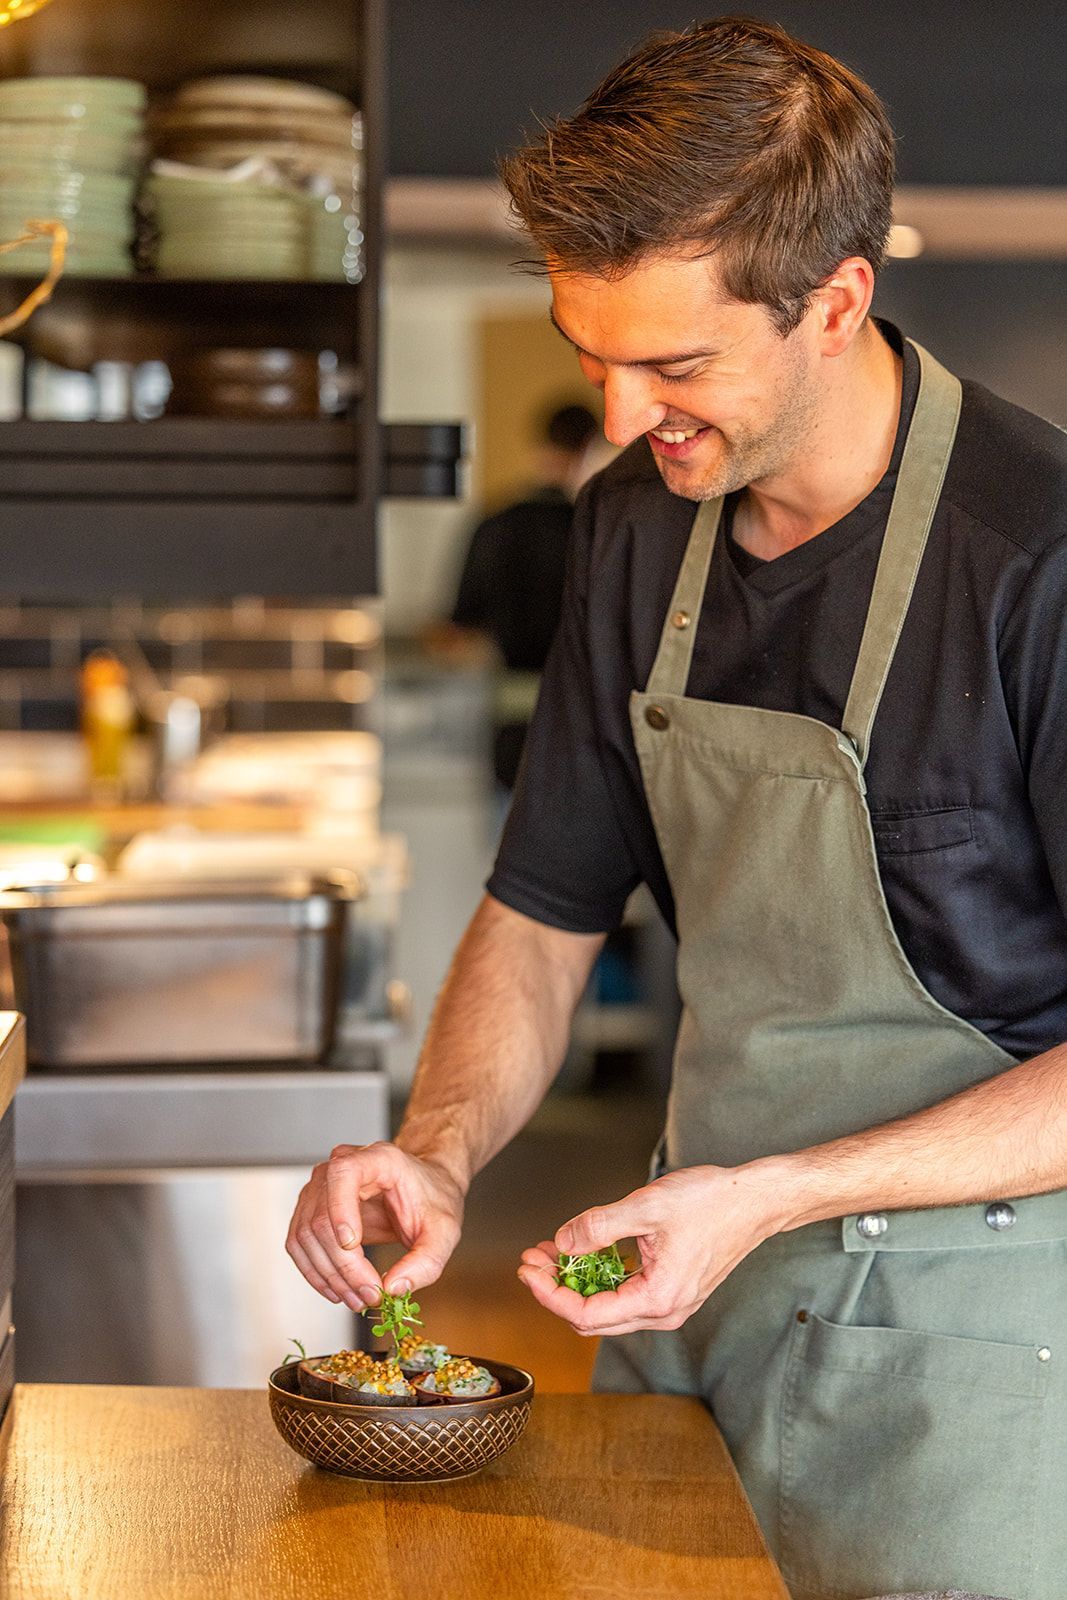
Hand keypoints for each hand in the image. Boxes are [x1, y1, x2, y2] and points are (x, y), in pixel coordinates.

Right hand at [286, 1141, 464, 1312]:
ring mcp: (321, 1186)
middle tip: (370, 1295)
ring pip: (306, 1235)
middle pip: (323, 1217)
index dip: (341, 1210)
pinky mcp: (312, 1208)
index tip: (353, 1246)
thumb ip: (426, 1261)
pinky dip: (316, 1272)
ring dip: (329, 1275)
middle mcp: (340, 1165)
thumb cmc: (433, 1201)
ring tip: (358, 1299)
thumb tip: (393, 1288)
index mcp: (377, 1159)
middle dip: (344, 1266)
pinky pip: (300, 1243)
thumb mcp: (445, 1231)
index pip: (343, 1174)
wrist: (424, 1190)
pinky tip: (338, 1290)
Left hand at [517, 1164, 778, 1335]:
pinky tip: (585, 1250)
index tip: (527, 1268)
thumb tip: (563, 1243)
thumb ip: (599, 1226)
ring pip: (608, 1308)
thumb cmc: (713, 1202)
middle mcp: (663, 1311)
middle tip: (533, 1258)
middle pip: (592, 1318)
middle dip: (556, 1289)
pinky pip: (626, 1294)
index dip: (549, 1294)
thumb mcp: (647, 1206)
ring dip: (576, 1282)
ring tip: (552, 1250)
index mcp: (657, 1299)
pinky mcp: (672, 1290)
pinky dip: (600, 1276)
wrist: (756, 1200)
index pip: (585, 1314)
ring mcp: (669, 1303)